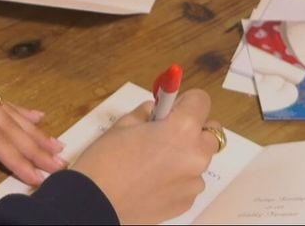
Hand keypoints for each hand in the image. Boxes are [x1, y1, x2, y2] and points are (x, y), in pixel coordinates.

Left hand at [0, 76, 64, 220]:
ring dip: (33, 134)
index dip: (16, 159)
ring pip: (8, 116)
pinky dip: (21, 116)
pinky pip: (0, 108)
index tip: (38, 177)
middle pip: (7, 124)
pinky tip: (40, 117)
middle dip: (33, 147)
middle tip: (59, 164)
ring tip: (58, 147)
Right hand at [70, 89, 221, 223]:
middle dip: (192, 130)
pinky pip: (188, 182)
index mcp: (182, 129)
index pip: (201, 101)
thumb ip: (149, 113)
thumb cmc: (105, 159)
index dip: (185, 101)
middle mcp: (195, 155)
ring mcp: (193, 182)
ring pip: (198, 160)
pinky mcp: (186, 202)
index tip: (172, 108)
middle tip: (165, 135)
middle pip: (209, 133)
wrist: (94, 203)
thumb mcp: (124, 124)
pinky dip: (176, 179)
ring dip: (184, 156)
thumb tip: (158, 110)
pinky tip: (151, 182)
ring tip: (154, 164)